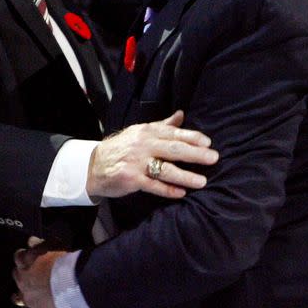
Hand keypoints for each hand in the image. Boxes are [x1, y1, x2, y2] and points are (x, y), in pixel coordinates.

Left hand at [13, 248, 65, 307]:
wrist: (70, 283)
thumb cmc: (63, 260)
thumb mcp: (52, 245)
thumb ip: (40, 243)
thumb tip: (30, 241)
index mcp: (26, 261)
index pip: (19, 256)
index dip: (25, 257)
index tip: (31, 257)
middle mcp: (22, 279)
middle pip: (16, 275)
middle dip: (22, 275)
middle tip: (33, 275)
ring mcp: (27, 297)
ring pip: (17, 298)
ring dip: (21, 295)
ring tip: (28, 295)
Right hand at [86, 110, 218, 199]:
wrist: (93, 164)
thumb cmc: (122, 148)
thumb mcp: (140, 132)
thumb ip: (162, 125)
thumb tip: (181, 115)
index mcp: (147, 131)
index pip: (173, 132)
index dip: (192, 137)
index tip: (208, 143)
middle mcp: (143, 145)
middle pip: (173, 149)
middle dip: (195, 154)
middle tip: (213, 158)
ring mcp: (136, 163)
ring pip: (165, 169)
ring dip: (185, 175)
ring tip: (202, 181)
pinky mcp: (131, 179)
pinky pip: (153, 185)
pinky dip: (168, 190)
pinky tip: (181, 193)